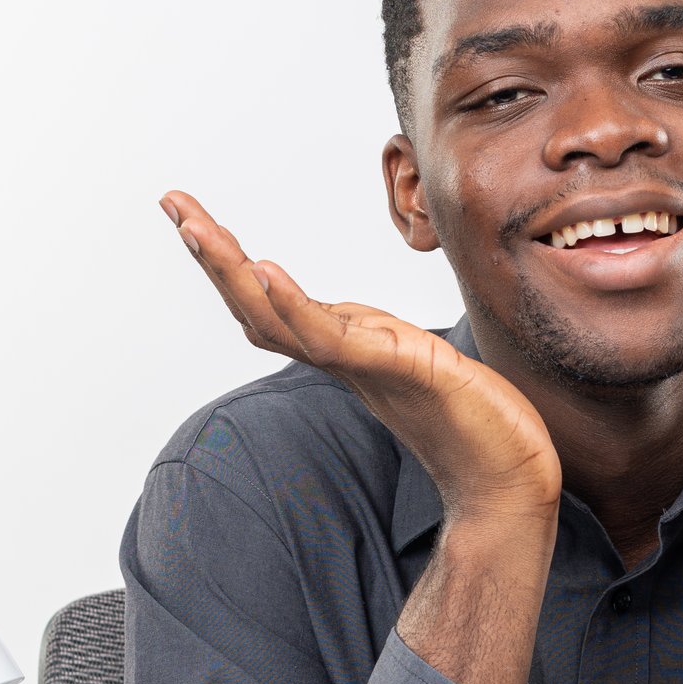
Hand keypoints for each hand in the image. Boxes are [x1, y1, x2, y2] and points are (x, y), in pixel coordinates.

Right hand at [162, 190, 562, 528]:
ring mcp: (365, 366)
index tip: (193, 217)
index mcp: (344, 350)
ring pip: (280, 319)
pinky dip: (295, 304)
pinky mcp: (399, 369)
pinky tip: (267, 272)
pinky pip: (333, 338)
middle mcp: (343, 357)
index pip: (271, 303)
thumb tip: (351, 324)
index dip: (230, 264)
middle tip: (172, 203)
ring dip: (233, 272)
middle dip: (212, 254)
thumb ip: (377, 341)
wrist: (510, 481)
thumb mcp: (417, 360)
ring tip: (197, 229)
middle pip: (256, 305)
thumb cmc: (477, 426)